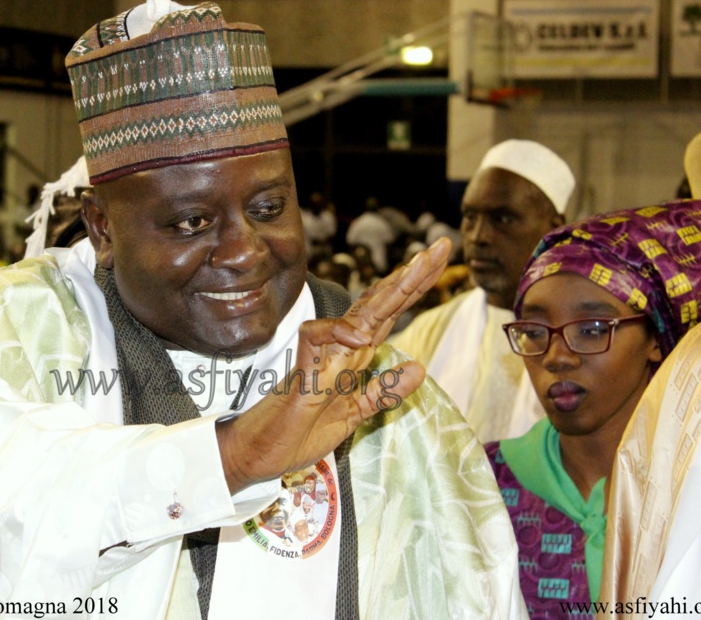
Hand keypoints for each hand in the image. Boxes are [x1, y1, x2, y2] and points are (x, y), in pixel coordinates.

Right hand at [217, 238, 450, 491]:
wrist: (259, 454)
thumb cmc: (299, 433)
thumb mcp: (355, 415)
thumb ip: (384, 391)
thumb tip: (419, 367)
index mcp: (354, 356)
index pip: (389, 312)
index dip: (414, 286)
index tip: (441, 258)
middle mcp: (341, 350)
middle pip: (381, 304)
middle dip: (412, 275)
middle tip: (441, 246)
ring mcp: (322, 359)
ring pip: (357, 314)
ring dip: (388, 290)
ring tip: (417, 266)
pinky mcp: (301, 374)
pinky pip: (314, 339)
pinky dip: (336, 332)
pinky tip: (361, 335)